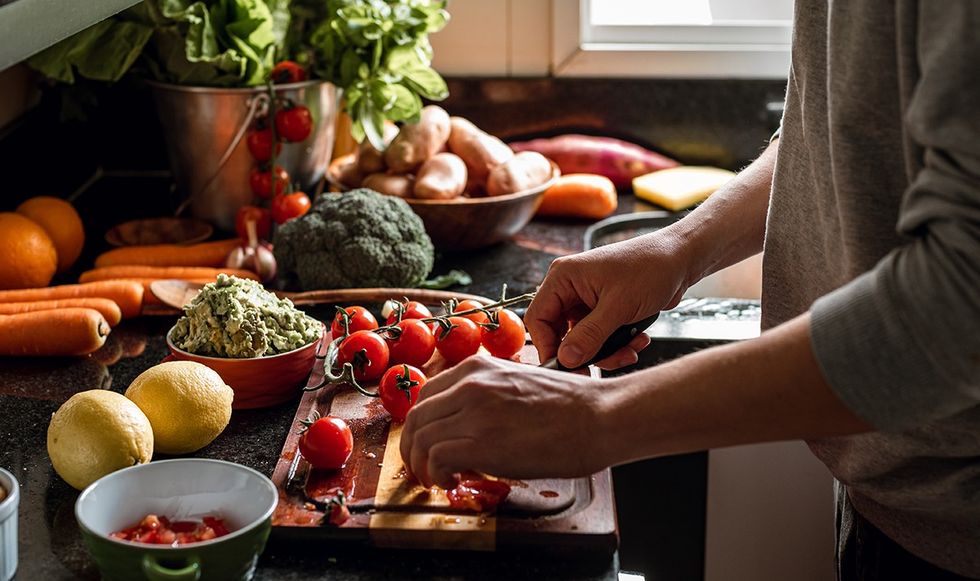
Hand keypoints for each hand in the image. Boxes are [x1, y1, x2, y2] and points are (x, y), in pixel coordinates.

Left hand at [400, 355, 609, 488]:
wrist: (600, 416)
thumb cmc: (571, 405)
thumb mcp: (518, 383)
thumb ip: (488, 394)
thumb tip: (470, 422)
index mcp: (477, 367)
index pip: (426, 395)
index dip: (422, 425)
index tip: (427, 443)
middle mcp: (470, 384)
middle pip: (416, 418)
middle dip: (413, 448)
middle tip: (423, 468)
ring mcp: (474, 412)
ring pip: (420, 438)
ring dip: (422, 465)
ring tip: (438, 480)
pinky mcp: (481, 442)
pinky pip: (436, 458)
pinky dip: (436, 475)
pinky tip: (452, 482)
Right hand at [526, 235, 689, 368]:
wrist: (681, 259)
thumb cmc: (651, 267)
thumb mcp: (619, 306)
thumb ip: (589, 335)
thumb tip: (565, 359)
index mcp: (564, 277)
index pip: (539, 319)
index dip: (548, 346)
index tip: (566, 367)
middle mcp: (571, 288)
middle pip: (560, 333)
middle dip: (585, 352)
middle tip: (604, 365)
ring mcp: (587, 299)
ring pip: (583, 340)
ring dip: (607, 351)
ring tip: (630, 350)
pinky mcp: (604, 309)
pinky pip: (600, 336)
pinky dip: (618, 344)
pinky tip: (638, 339)